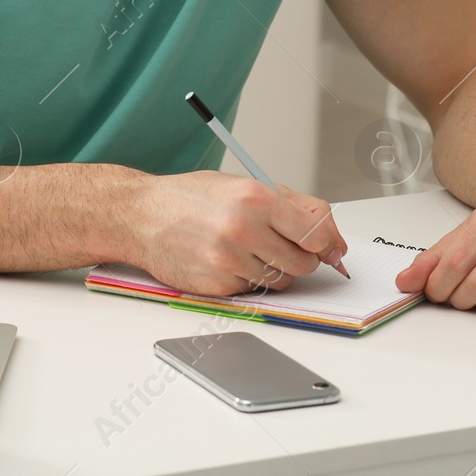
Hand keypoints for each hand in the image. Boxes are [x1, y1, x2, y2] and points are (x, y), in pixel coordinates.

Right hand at [126, 171, 347, 297]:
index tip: (329, 248)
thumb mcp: (245, 184)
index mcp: (256, 198)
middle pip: (303, 263)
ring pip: (280, 280)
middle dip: (300, 257)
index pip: (316, 234)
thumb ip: (296, 206)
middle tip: (281, 244)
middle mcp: (242, 230)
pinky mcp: (215, 286)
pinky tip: (227, 260)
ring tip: (247, 248)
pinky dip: (248, 279)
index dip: (328, 244)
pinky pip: (253, 291)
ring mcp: (227, 261)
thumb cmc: (193, 197)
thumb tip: (333, 239)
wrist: (141, 215)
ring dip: (273, 268)